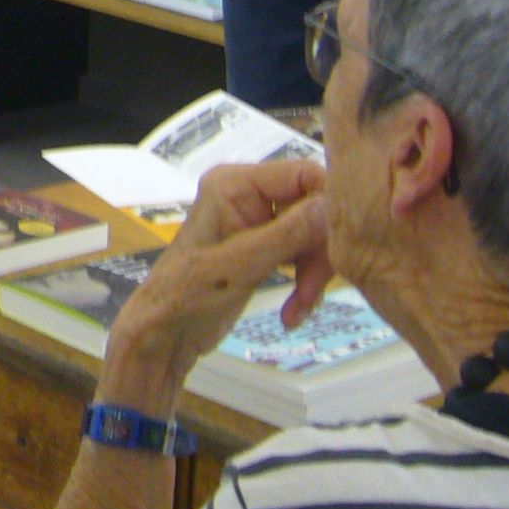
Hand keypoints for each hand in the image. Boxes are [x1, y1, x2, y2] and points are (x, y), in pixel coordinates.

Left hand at [106, 161, 331, 382]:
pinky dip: (303, 285)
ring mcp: (257, 222)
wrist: (164, 334)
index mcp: (235, 183)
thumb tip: (333, 206)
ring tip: (299, 309)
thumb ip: (289, 233)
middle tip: (310, 293)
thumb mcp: (241, 264)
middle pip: (313, 210)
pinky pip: (301, 257)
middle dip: (318, 254)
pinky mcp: (264, 249)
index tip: (344, 244)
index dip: (329, 206)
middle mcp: (248, 194)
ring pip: (312, 237)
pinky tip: (293, 314)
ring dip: (312, 276)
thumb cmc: (188, 294)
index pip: (304, 174)